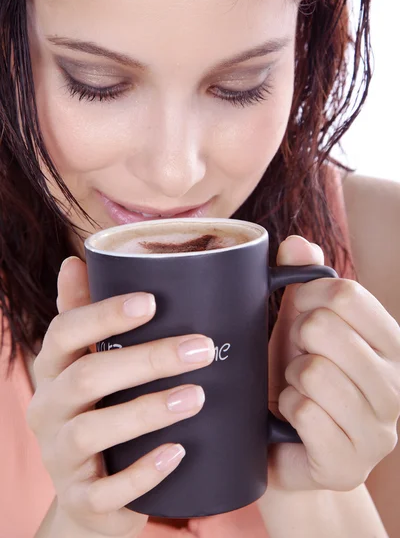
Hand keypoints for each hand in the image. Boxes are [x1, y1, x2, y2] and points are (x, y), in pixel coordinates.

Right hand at [27, 256, 213, 536]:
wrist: (90, 492)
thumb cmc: (98, 409)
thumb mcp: (87, 361)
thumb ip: (86, 316)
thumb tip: (76, 260)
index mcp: (53, 368)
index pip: (65, 331)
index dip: (104, 314)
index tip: (152, 301)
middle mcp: (48, 408)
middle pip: (87, 377)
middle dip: (146, 360)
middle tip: (202, 349)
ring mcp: (60, 457)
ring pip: (92, 432)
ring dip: (147, 411)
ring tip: (197, 397)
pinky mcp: (81, 501)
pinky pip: (106, 492)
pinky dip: (143, 472)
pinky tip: (178, 453)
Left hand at [268, 236, 399, 491]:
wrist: (282, 445)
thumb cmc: (294, 377)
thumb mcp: (299, 323)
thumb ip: (302, 279)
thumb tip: (297, 244)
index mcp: (392, 344)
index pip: (347, 293)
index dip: (307, 297)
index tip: (300, 314)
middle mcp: (398, 386)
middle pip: (326, 328)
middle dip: (297, 341)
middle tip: (299, 360)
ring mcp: (379, 431)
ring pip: (312, 371)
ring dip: (290, 379)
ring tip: (297, 390)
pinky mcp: (350, 465)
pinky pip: (303, 412)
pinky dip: (286, 409)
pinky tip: (293, 420)